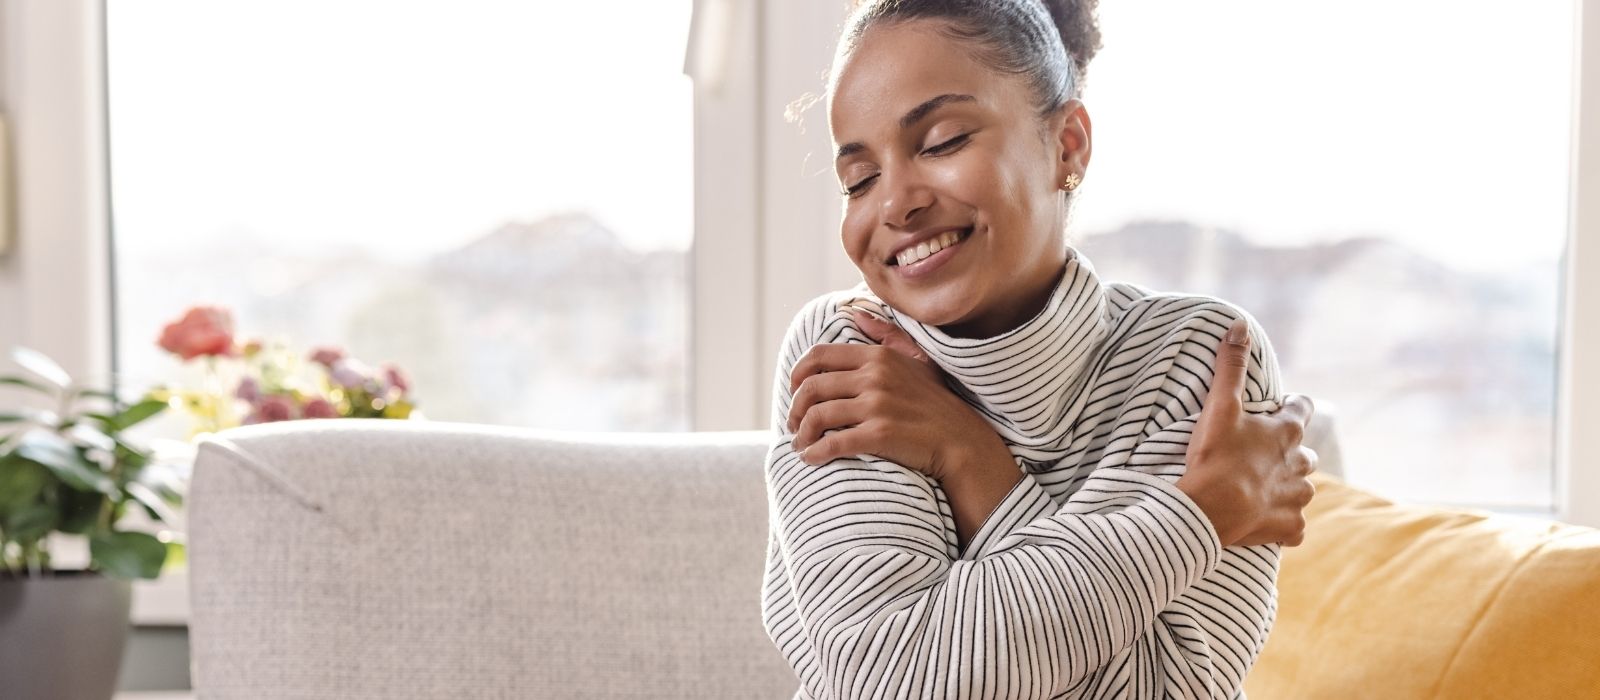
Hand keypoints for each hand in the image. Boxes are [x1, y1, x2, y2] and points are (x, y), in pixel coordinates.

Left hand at [785, 309, 1010, 481]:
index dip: (797, 375)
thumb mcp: (916, 360)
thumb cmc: (937, 403)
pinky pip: (833, 443)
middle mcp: (875, 377)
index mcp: (878, 356)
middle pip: (811, 388)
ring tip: (800, 444)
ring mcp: (877, 405)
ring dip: (801, 434)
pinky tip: (811, 458)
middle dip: (794, 409)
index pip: (818, 357)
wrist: (962, 441)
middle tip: (794, 424)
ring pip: (817, 416)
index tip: (794, 392)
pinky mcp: (880, 434)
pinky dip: (815, 452)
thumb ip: (885, 335)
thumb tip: (856, 313)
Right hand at [1176, 318, 1318, 547]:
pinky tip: (1266, 522)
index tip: (1277, 408)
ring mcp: (1297, 498)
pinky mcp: (1290, 528)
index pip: (1303, 408)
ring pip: (1301, 489)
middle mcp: (1301, 464)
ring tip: (1259, 489)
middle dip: (1288, 452)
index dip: (1292, 407)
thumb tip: (1240, 324)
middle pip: (1304, 452)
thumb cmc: (1215, 456)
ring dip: (1287, 487)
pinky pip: (1295, 527)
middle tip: (1258, 454)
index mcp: (1288, 432)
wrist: (1210, 510)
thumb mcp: (1220, 406)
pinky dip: (1283, 524)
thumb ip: (1230, 366)